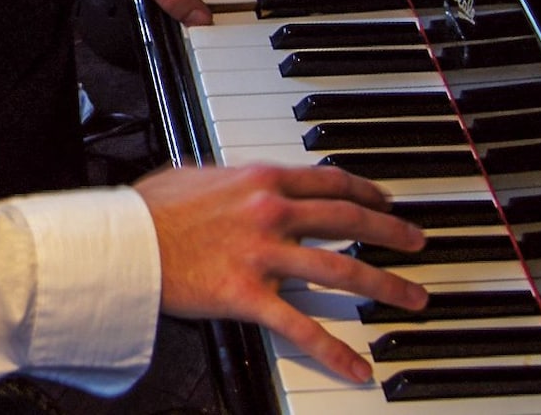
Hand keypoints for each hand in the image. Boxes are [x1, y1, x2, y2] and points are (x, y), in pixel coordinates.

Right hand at [133, 165, 428, 383]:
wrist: (122, 242)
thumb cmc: (150, 209)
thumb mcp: (195, 174)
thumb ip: (230, 176)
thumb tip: (239, 177)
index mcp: (261, 179)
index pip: (330, 181)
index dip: (366, 191)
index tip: (384, 201)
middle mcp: (271, 212)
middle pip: (350, 221)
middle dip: (392, 233)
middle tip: (417, 243)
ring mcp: (264, 255)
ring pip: (341, 271)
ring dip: (384, 285)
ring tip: (413, 298)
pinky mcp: (248, 296)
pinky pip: (300, 328)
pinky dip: (333, 349)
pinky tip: (358, 366)